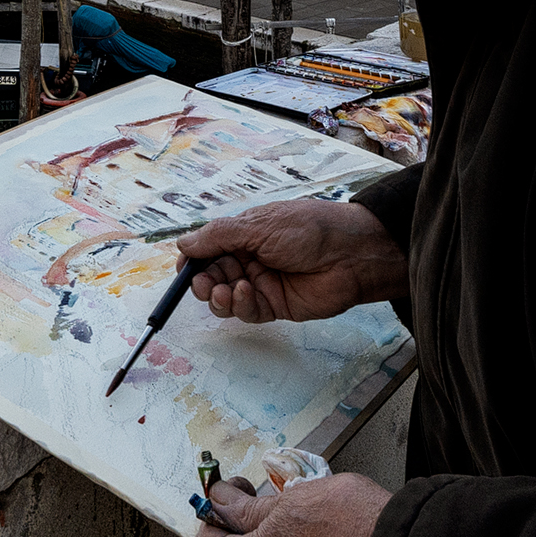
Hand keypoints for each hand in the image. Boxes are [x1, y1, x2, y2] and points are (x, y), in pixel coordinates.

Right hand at [176, 199, 406, 323]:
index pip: (208, 249)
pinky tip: (246, 293)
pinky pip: (247, 311)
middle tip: (202, 284)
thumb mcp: (258, 225)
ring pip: (226, 297)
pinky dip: (240, 305)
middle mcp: (251, 259)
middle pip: (212, 276)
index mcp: (245, 235)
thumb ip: (218, 237)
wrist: (351, 254)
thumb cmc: (308, 229)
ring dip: (218, 296)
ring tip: (222, 291)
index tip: (183, 268)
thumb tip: (183, 244)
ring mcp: (263, 284)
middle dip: (202, 281)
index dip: (194, 259)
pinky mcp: (276, 306)